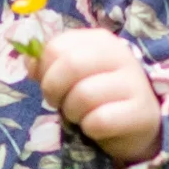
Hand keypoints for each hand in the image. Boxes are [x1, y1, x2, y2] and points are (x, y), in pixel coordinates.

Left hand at [28, 29, 162, 166]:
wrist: (136, 126)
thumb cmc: (98, 97)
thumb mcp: (72, 77)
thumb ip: (48, 66)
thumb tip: (28, 60)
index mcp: (100, 40)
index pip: (57, 46)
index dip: (45, 69)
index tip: (51, 83)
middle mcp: (120, 55)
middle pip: (71, 65)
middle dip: (55, 90)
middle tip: (60, 103)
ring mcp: (134, 83)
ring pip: (84, 95)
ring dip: (73, 112)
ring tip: (82, 115)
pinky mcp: (140, 112)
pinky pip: (99, 121)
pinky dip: (90, 128)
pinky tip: (98, 127)